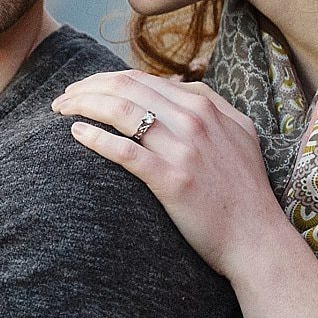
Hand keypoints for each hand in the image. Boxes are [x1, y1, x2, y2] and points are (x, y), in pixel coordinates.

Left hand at [52, 70, 288, 279]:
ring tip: (60, 110)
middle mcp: (194, 121)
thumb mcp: (238, 132)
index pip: (141, 79)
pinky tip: (76, 134)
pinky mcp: (172, 180)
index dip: (105, 79)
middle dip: (86, 88)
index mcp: (205, 106)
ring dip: (84, 105)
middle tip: (61, 98)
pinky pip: (125, 151)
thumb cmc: (244, 189)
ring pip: (122, 112)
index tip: (82, 88)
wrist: (256, 237)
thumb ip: (208, 103)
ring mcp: (183, 149)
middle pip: (126, 89)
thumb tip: (175, 84)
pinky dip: (96, 138)